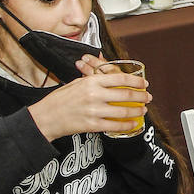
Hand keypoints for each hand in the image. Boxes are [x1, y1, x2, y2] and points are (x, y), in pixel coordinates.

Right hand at [28, 64, 153, 140]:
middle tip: (147, 98)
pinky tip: (133, 123)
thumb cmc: (60, 99)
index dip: (135, 82)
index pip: (119, 78)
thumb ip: (93, 77)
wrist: (46, 117)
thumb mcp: (76, 82)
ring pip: (122, 111)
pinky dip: (127, 125)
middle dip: (140, 97)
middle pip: (125, 95)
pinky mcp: (92, 125)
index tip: (144, 84)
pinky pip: (114, 125)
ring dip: (136, 111)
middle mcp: (94, 95)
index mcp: (91, 82)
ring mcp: (93, 111)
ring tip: (142, 110)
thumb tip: (106, 68)